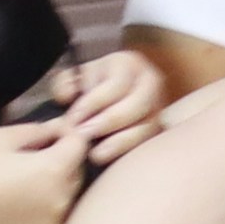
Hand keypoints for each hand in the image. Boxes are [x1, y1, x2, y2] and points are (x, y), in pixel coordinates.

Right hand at [0, 112, 94, 223]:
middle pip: (76, 175)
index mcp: (55, 169)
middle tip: (31, 165)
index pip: (80, 145)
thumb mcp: (1, 138)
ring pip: (66, 202)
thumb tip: (61, 128)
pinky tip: (18, 214)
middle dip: (62, 165)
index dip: (67, 137)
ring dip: (54, 193)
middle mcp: (62, 200)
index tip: (51, 137)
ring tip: (23, 190)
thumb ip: (39, 130)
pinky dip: (42, 218)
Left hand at [55, 48, 172, 167]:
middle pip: (138, 105)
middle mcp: (150, 83)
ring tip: (97, 154)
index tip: (73, 119)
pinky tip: (112, 159)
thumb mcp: (74, 77)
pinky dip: (130, 151)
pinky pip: (149, 142)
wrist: (107, 93)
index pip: (116, 85)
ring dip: (121, 142)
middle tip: (85, 135)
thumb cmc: (89, 86)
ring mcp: (159, 106)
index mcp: (128, 64)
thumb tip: (67, 97)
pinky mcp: (159, 128)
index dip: (93, 103)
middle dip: (109, 122)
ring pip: (148, 126)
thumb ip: (64, 84)